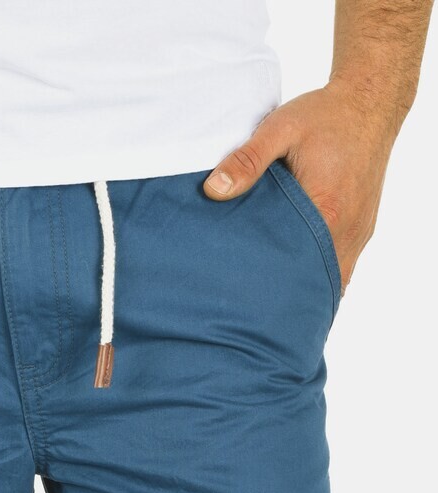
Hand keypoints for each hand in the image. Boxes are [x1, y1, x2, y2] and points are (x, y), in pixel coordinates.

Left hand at [203, 81, 401, 292]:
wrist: (370, 102)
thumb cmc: (325, 115)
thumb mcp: (280, 128)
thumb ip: (247, 160)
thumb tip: (214, 190)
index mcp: (326, 210)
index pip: (295, 266)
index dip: (270, 283)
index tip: (245, 293)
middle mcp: (347, 229)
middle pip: (314, 279)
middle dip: (286, 291)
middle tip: (253, 299)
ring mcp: (358, 232)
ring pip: (332, 277)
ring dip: (305, 282)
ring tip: (273, 290)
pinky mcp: (362, 229)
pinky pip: (342, 264)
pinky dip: (321, 271)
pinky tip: (298, 271)